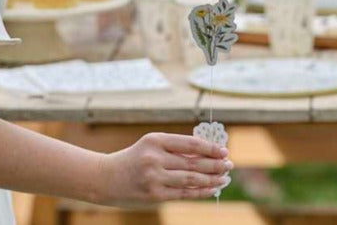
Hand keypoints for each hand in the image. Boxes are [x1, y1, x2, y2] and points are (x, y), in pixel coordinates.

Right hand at [98, 132, 231, 205]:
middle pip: (193, 162)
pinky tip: (212, 189)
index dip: (209, 148)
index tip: (223, 150)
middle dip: (215, 164)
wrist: (106, 178)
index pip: (189, 144)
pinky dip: (200, 192)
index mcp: (156, 140)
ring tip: (224, 178)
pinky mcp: (155, 195)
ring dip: (211, 179)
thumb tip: (206, 152)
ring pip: (191, 179)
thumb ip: (175, 149)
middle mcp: (155, 158)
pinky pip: (183, 194)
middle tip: (229, 165)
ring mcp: (155, 178)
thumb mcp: (151, 145)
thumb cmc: (134, 159)